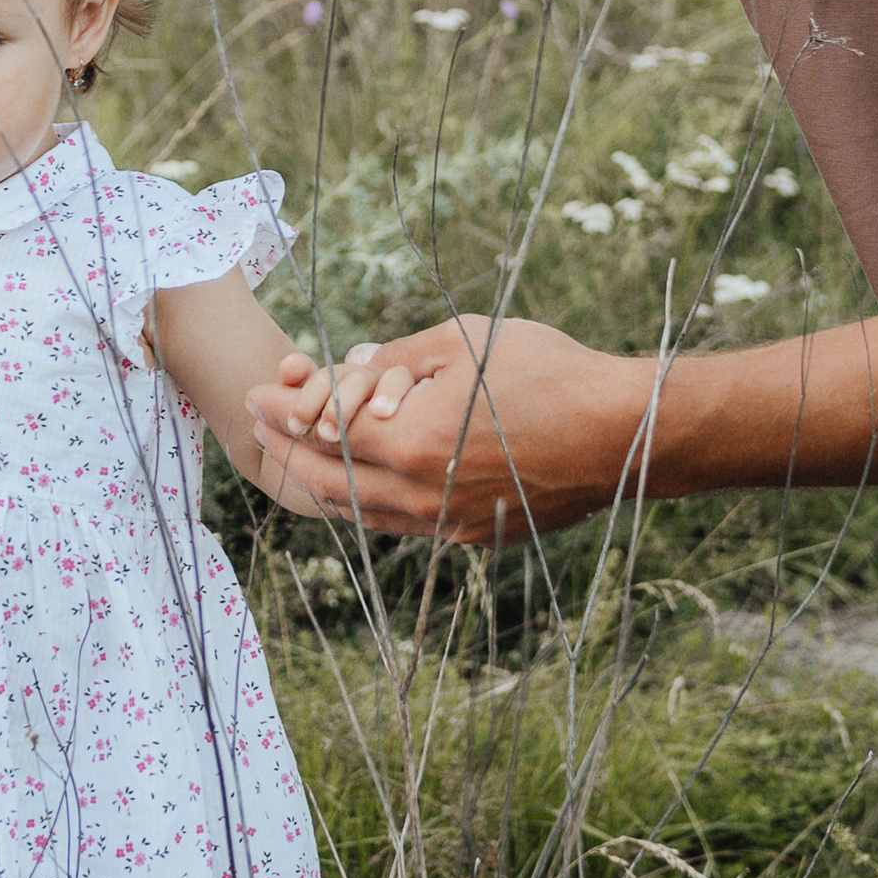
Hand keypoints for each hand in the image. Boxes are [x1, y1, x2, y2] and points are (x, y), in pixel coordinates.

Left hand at [246, 315, 649, 541]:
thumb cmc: (548, 374)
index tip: (255, 394)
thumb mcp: (462, 342)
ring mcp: (447, 524)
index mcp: (411, 444)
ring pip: (361, 512)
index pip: (321, 431)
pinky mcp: (472, 535)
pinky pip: (402, 523)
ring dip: (323, 482)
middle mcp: (421, 495)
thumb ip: (393, 360)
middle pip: (329, 480)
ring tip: (298, 455)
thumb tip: (347, 373)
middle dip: (287, 449)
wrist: (622, 434)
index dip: (280, 411)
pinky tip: (361, 481)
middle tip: (262, 424)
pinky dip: (368, 501)